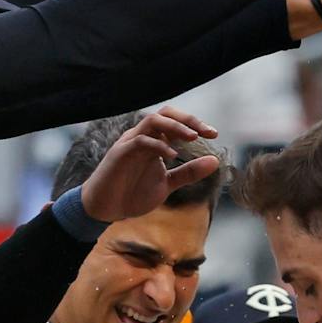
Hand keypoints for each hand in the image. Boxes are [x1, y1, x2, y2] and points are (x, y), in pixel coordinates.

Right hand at [79, 108, 220, 223]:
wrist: (106, 209)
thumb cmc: (133, 194)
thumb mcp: (168, 184)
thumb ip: (189, 172)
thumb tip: (215, 161)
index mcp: (154, 141)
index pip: (175, 121)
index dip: (195, 124)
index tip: (214, 134)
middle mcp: (143, 137)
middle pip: (165, 114)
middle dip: (188, 119)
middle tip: (207, 132)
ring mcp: (130, 143)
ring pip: (152, 121)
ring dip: (175, 127)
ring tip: (193, 138)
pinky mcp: (120, 153)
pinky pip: (140, 140)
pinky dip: (158, 145)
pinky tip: (173, 156)